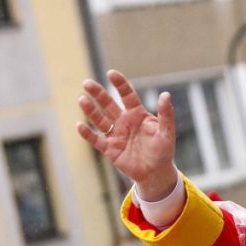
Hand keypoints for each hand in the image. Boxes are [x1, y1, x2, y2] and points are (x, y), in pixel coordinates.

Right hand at [77, 70, 177, 199]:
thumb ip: (166, 114)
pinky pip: (96, 140)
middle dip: (98, 94)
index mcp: (137, 114)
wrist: (156, 172)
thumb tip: (165, 94)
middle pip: (108, 104)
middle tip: (87, 83)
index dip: (119, 84)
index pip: (127, 95)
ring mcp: (116, 135)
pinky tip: (79, 125)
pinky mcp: (110, 149)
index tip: (111, 73)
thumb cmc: (163, 150)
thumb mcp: (166, 131)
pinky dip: (88, 134)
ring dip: (91, 110)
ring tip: (82, 100)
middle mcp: (124, 121)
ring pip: (100, 120)